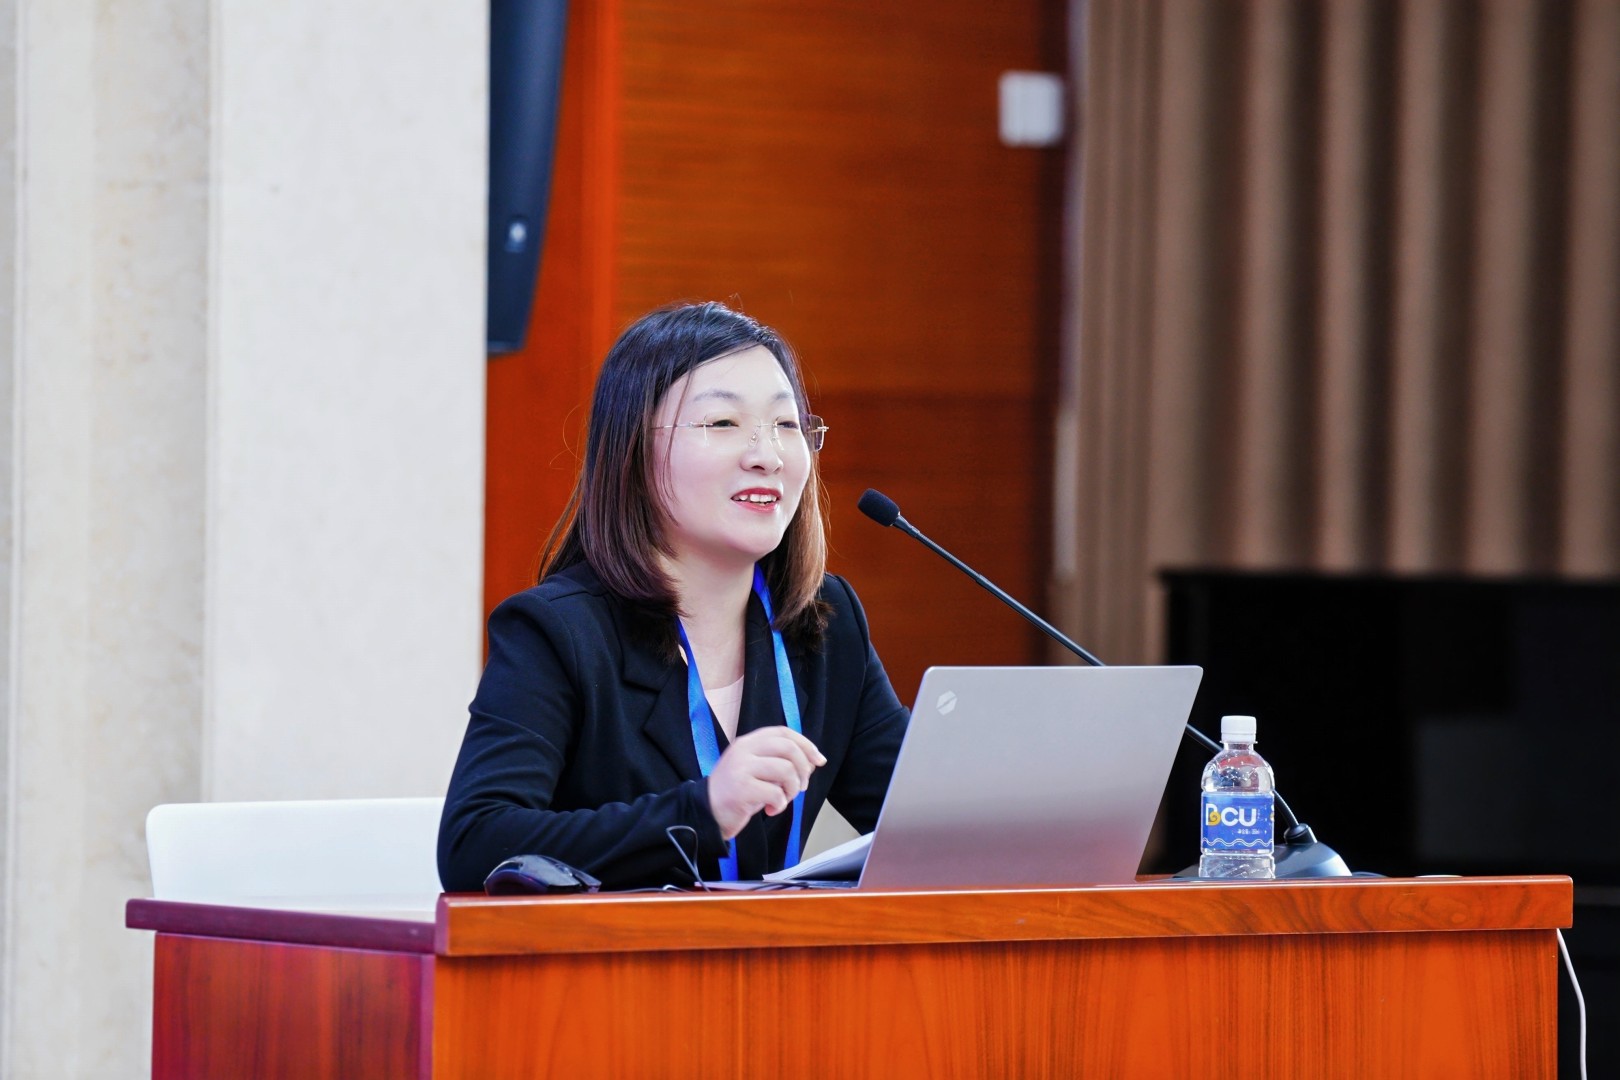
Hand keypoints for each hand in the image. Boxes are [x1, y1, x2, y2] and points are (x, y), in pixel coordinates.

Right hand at [706, 727, 826, 840]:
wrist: (706, 813)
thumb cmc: (738, 793)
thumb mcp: (759, 772)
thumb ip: (781, 763)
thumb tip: (813, 761)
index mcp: (748, 742)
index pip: (784, 733)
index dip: (806, 745)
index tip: (819, 761)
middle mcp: (744, 749)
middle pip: (789, 748)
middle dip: (803, 769)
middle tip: (801, 787)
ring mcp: (741, 767)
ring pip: (786, 770)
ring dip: (792, 790)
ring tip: (783, 800)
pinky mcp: (741, 788)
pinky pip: (775, 793)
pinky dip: (780, 805)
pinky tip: (770, 810)